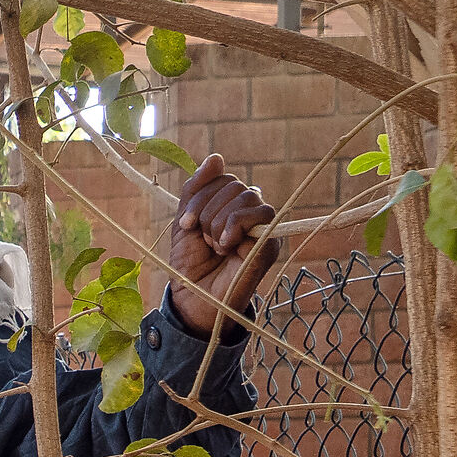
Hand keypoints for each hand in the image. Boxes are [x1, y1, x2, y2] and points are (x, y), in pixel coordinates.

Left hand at [167, 154, 279, 337]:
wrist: (194, 299)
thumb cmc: (190, 265)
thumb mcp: (185, 223)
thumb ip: (196, 190)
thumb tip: (216, 157)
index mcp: (229, 206)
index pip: (221, 179)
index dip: (199, 198)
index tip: (186, 225)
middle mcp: (249, 212)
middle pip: (233, 185)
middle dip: (207, 212)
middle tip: (202, 239)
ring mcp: (262, 226)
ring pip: (247, 195)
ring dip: (219, 222)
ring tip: (215, 246)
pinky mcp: (271, 241)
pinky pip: (260, 213)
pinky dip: (235, 226)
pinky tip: (226, 246)